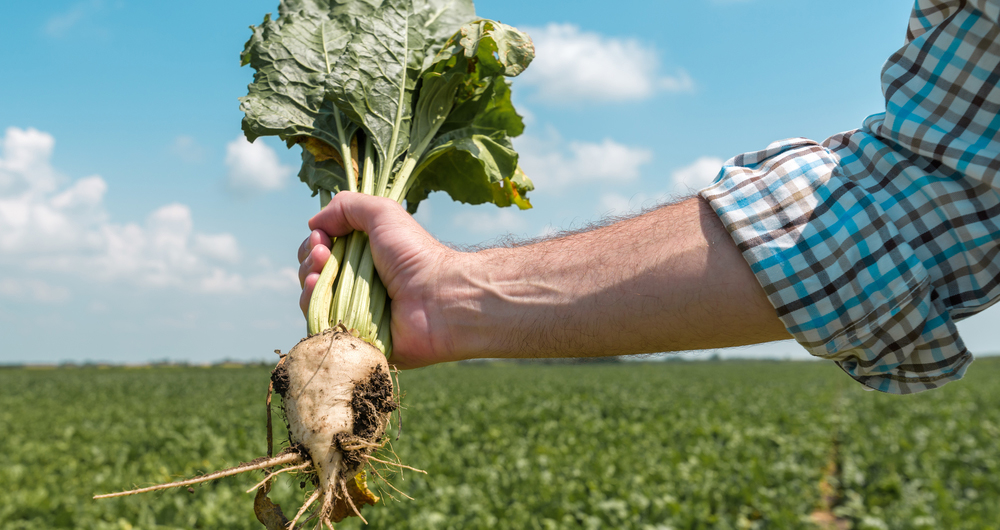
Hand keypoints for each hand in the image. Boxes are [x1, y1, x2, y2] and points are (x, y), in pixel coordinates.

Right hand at [298, 192, 458, 368]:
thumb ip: (347, 206)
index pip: (322, 252)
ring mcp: (355, 314)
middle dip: (310, 260)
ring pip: (313, 301)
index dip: (314, 243)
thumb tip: (315, 222)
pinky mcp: (355, 340)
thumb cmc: (416, 255)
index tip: (321, 238)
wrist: (439, 298)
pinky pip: (322, 328)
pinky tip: (317, 294)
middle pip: (314, 275)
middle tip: (324, 255)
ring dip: (308, 282)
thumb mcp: (383, 213)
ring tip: (320, 274)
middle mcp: (358, 285)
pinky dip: (314, 309)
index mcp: (364, 259)